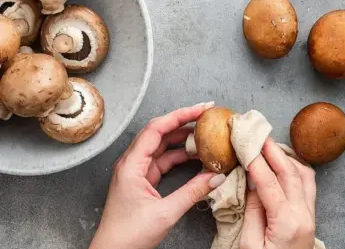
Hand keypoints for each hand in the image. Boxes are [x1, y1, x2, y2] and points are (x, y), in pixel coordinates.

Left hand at [89, 102, 226, 248]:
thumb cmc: (128, 236)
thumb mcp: (165, 213)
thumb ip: (192, 193)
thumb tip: (216, 176)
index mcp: (131, 165)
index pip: (157, 129)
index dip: (180, 115)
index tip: (201, 109)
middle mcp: (132, 163)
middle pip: (159, 133)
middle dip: (183, 122)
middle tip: (207, 117)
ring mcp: (137, 171)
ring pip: (162, 146)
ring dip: (183, 141)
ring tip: (205, 136)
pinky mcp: (143, 180)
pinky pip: (163, 161)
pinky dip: (180, 157)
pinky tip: (196, 158)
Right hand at [240, 138, 316, 248]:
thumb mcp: (249, 245)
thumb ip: (253, 211)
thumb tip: (253, 184)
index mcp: (287, 223)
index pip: (269, 183)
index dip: (256, 161)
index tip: (245, 144)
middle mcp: (304, 215)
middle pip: (290, 173)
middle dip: (273, 150)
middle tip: (259, 134)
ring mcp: (310, 215)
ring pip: (304, 175)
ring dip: (287, 156)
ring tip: (271, 144)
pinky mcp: (310, 216)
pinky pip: (308, 184)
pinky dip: (297, 168)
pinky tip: (286, 162)